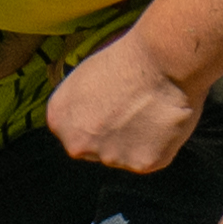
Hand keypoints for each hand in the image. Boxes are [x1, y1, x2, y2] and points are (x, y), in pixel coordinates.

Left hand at [46, 31, 205, 173]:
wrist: (162, 63)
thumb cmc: (126, 58)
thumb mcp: (84, 75)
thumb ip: (81, 103)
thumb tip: (93, 110)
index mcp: (58, 119)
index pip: (73, 129)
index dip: (95, 117)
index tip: (112, 106)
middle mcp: (77, 144)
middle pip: (95, 148)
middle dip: (112, 137)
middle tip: (134, 111)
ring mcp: (108, 157)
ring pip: (124, 156)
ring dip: (137, 142)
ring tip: (152, 111)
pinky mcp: (140, 165)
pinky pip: (151, 158)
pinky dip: (160, 145)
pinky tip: (164, 121)